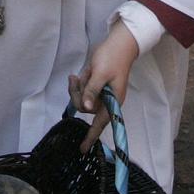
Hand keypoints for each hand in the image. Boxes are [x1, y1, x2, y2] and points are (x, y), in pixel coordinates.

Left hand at [69, 21, 139, 153]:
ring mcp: (100, 94)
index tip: (82, 149)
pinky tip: (81, 73)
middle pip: (85, 108)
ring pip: (82, 98)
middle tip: (76, 79)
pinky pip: (83, 90)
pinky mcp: (95, 87)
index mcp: (112, 101)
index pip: (100, 123)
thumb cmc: (113, 58)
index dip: (91, 136)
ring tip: (82, 73)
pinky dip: (80, 82)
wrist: (118, 44)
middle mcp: (106, 100)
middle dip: (78, 95)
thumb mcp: (100, 74)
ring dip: (79, 87)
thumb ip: (92, 91)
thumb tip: (85, 108)